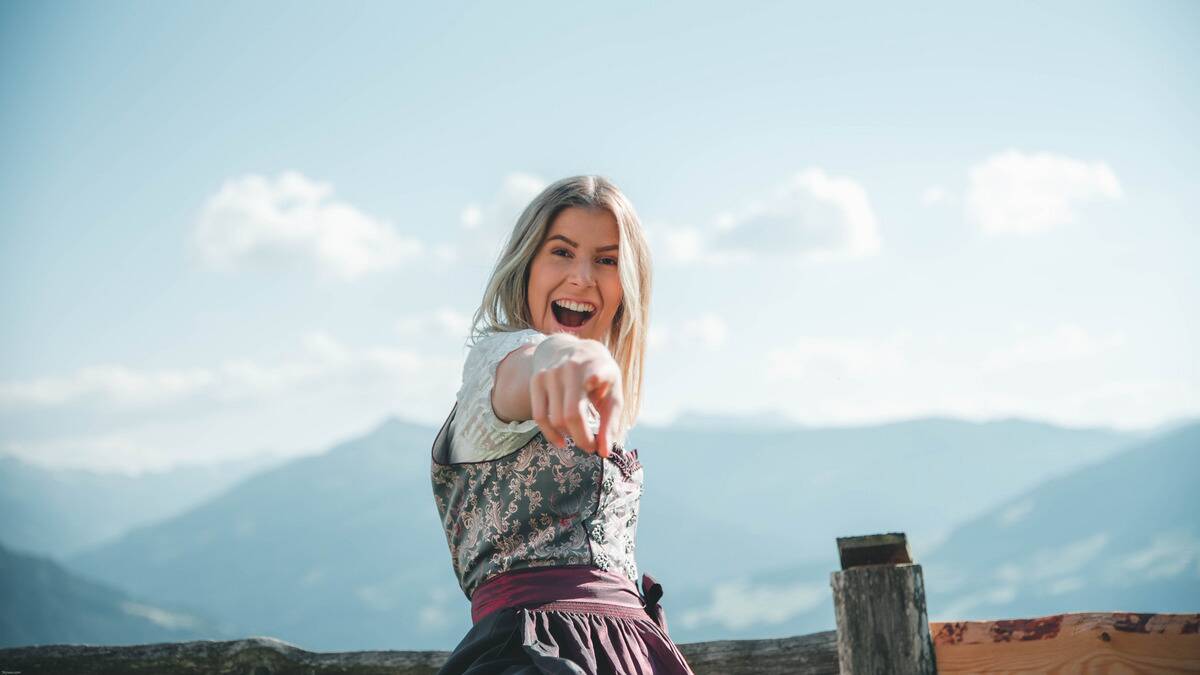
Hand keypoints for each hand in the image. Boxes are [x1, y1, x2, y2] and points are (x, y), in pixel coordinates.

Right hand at [530, 337, 622, 457]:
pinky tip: (560, 442)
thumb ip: (610, 422)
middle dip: (583, 438)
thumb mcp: (612, 391)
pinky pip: (539, 416)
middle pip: (572, 414)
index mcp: (596, 365)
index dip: (596, 377)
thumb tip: (604, 453)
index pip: (596, 373)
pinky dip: (550, 434)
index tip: (595, 381)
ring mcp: (550, 373)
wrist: (565, 348)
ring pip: (555, 419)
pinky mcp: (536, 381)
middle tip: (591, 447)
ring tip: (580, 438)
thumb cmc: (597, 376)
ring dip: (569, 436)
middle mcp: (570, 367)